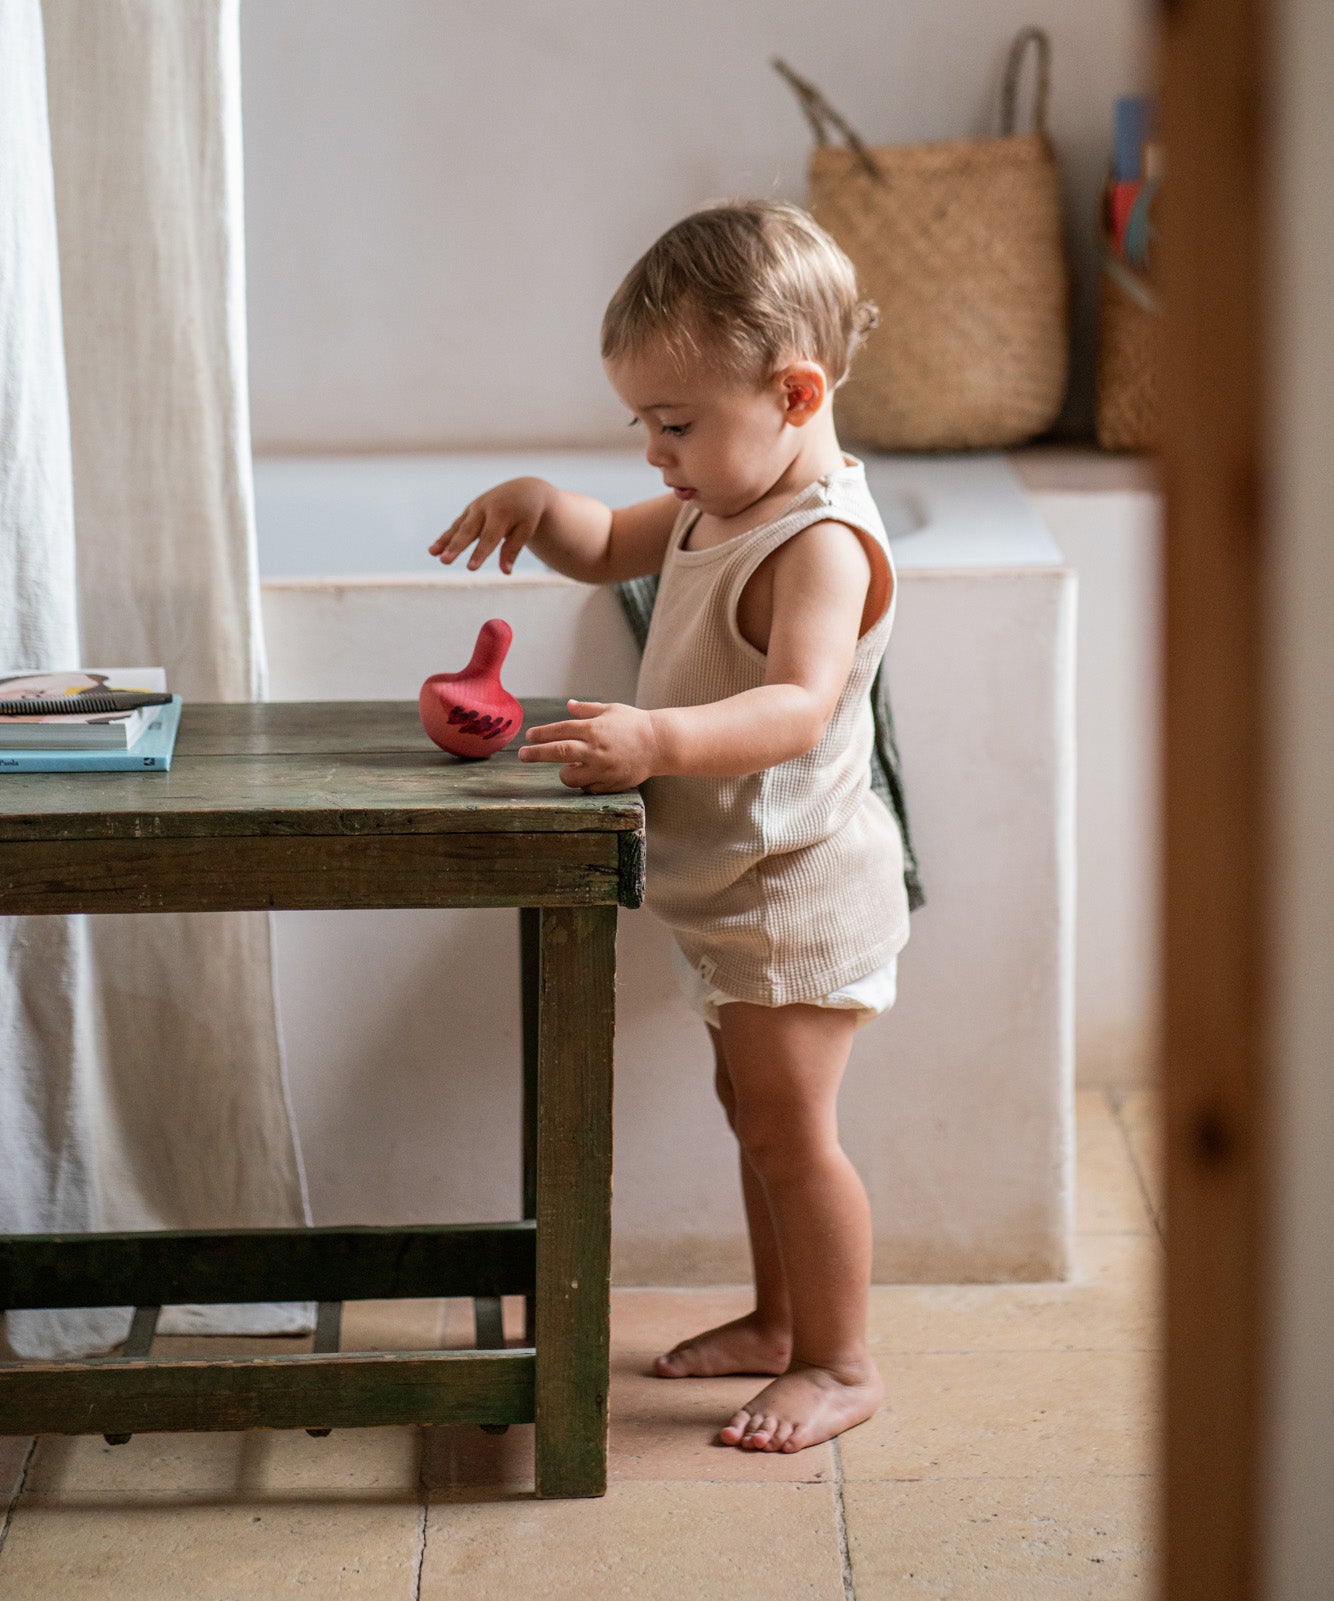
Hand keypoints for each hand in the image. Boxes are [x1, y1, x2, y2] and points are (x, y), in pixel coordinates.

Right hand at [428, 477, 552, 573]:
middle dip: (456, 547)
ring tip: (433, 554)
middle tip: (445, 561)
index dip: (479, 553)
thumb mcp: (526, 529)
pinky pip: (456, 525)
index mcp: (501, 513)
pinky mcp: (470, 510)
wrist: (524, 489)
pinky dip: (445, 537)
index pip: (489, 537)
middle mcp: (485, 508)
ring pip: (458, 527)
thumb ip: (513, 549)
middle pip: (468, 531)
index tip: (470, 568)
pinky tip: (434, 550)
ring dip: (444, 541)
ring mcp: (475, 507)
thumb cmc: (527, 514)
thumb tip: (506, 572)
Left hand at [518, 700, 661, 791]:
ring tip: (568, 768)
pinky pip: (588, 788)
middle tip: (522, 755)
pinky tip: (588, 775)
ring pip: (571, 776)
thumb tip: (568, 706)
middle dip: (536, 754)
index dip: (542, 734)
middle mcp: (596, 749)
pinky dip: (584, 783)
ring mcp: (603, 768)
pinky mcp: (611, 783)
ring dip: (565, 773)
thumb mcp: (611, 710)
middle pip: (558, 752)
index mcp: (594, 728)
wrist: (661, 744)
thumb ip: (587, 710)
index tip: (529, 737)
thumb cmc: (635, 723)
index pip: (560, 730)